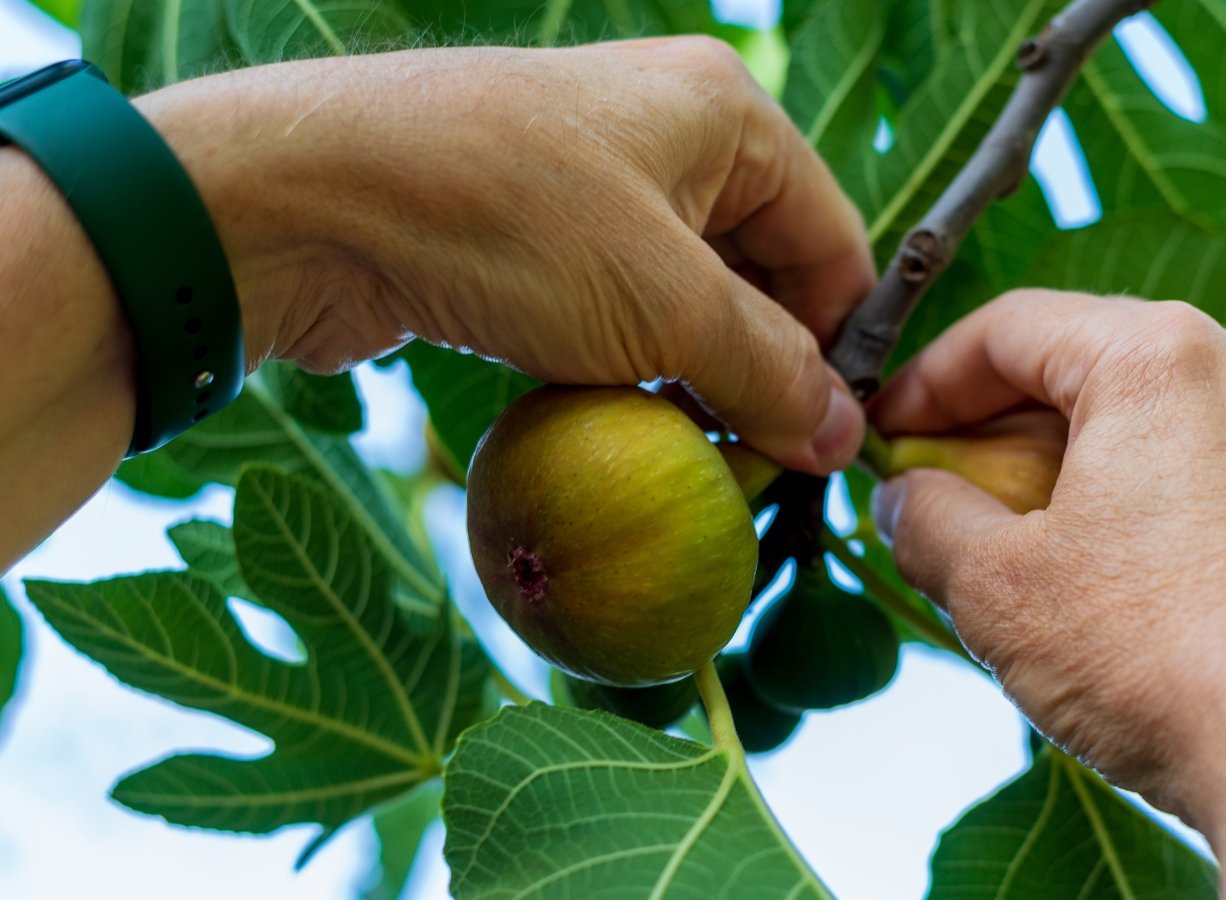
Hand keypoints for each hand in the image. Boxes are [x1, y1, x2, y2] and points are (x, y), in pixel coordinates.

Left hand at [135, 40, 872, 472]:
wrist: (307, 201)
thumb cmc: (508, 224)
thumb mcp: (667, 306)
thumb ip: (769, 374)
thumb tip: (843, 441)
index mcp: (726, 116)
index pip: (831, 241)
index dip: (839, 346)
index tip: (830, 444)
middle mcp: (668, 136)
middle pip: (761, 275)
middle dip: (763, 371)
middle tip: (759, 465)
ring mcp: (592, 187)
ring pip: (685, 302)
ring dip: (693, 381)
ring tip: (692, 455)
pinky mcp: (530, 239)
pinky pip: (614, 313)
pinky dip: (627, 371)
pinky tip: (618, 426)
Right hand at [869, 291, 1225, 896]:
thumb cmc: (1163, 659)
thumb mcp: (997, 586)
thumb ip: (924, 519)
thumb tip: (901, 499)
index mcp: (1155, 355)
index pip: (1007, 328)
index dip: (924, 382)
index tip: (881, 436)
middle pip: (1076, 365)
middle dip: (984, 430)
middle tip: (927, 492)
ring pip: (1133, 420)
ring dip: (1049, 470)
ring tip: (998, 545)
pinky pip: (1186, 468)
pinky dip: (1118, 499)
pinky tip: (1083, 577)